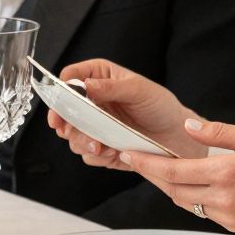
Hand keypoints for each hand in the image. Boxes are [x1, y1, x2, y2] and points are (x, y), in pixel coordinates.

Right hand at [47, 59, 197, 165]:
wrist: (176, 136)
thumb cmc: (160, 105)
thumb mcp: (138, 90)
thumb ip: (111, 87)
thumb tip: (86, 85)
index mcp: (98, 78)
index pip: (69, 79)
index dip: (59, 92)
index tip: (58, 109)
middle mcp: (92, 101)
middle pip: (63, 111)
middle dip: (66, 124)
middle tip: (70, 132)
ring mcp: (94, 125)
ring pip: (72, 135)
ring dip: (82, 142)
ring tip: (101, 145)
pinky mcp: (100, 146)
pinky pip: (88, 154)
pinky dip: (97, 156)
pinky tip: (113, 152)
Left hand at [115, 120, 234, 234]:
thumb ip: (219, 132)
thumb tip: (188, 127)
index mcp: (226, 173)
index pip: (173, 170)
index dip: (146, 163)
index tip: (127, 153)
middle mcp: (224, 199)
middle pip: (173, 189)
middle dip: (152, 174)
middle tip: (136, 158)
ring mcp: (229, 216)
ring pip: (186, 202)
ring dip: (171, 186)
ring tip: (160, 167)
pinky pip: (203, 211)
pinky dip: (192, 197)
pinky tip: (191, 182)